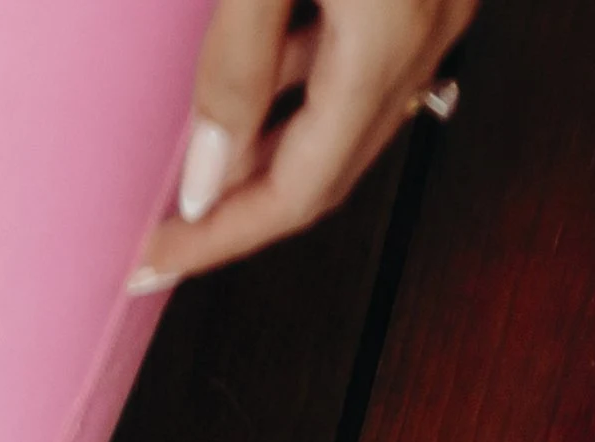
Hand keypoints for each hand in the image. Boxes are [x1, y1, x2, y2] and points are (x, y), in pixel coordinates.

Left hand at [131, 0, 478, 291]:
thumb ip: (237, 65)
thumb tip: (206, 177)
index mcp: (387, 38)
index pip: (297, 191)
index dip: (220, 239)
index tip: (156, 262)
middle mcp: (428, 35)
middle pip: (328, 173)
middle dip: (241, 213)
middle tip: (167, 239)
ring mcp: (439, 10)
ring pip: (349, 122)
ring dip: (271, 153)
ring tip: (198, 166)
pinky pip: (366, 69)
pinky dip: (305, 92)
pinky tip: (254, 83)